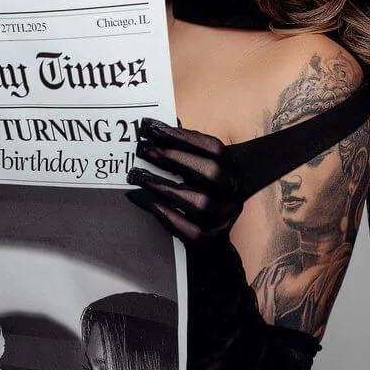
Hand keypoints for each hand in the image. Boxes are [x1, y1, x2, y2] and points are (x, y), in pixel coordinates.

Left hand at [125, 117, 244, 244]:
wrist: (213, 241)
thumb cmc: (202, 195)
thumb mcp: (201, 171)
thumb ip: (186, 151)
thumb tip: (158, 128)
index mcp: (232, 171)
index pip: (214, 149)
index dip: (184, 137)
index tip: (153, 128)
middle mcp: (231, 194)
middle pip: (210, 172)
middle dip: (174, 158)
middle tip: (143, 149)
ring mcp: (221, 219)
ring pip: (198, 202)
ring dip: (164, 185)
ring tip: (137, 174)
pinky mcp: (205, 239)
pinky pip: (184, 226)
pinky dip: (160, 211)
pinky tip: (139, 197)